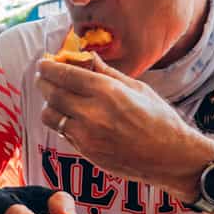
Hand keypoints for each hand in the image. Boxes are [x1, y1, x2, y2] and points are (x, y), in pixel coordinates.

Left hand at [36, 54, 213, 197]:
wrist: (170, 157)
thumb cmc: (160, 119)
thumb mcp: (138, 88)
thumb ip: (108, 73)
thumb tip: (89, 56)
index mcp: (107, 91)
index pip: (64, 75)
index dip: (48, 67)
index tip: (43, 63)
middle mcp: (93, 113)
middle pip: (51, 94)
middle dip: (44, 83)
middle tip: (44, 78)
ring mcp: (87, 135)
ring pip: (50, 115)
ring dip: (49, 105)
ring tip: (58, 99)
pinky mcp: (86, 152)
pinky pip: (62, 133)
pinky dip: (63, 122)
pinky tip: (74, 117)